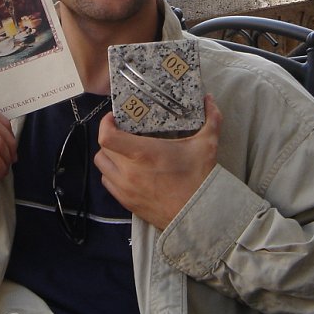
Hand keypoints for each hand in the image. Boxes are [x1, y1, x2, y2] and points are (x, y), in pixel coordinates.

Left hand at [94, 95, 221, 229]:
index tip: (114, 118)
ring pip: (102, 166)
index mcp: (142, 153)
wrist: (199, 215)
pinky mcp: (127, 202)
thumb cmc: (200, 178)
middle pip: (102, 149)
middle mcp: (128, 171)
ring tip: (123, 151)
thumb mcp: (207, 145)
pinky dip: (112, 174)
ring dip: (109, 156)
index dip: (105, 124)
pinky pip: (108, 184)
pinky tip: (126, 170)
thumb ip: (210, 119)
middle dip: (110, 138)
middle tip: (123, 132)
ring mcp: (125, 189)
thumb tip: (210, 99)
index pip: (107, 136)